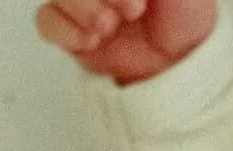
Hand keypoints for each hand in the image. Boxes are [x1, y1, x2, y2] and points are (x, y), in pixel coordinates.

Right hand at [35, 0, 218, 86]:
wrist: (185, 63)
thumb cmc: (186, 16)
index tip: (141, 2)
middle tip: (133, 10)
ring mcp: (82, 3)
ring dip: (81, 8)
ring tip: (109, 27)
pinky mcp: (73, 32)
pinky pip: (47, 21)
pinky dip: (64, 29)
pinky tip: (90, 41)